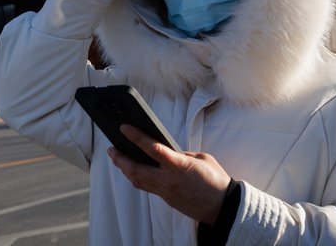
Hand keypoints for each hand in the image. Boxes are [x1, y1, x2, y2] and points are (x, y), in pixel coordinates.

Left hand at [107, 124, 230, 224]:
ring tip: (116, 157)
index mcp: (180, 166)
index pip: (153, 149)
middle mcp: (169, 180)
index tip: (124, 127)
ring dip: (124, 168)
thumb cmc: (216, 180)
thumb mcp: (201, 158)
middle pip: (137, 169)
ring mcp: (166, 191)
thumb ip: (181, 153)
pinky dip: (135, 177)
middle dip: (120, 158)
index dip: (136, 137)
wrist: (224, 208)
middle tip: (111, 147)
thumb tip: (167, 151)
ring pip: (137, 180)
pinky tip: (131, 169)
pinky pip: (145, 187)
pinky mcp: (166, 199)